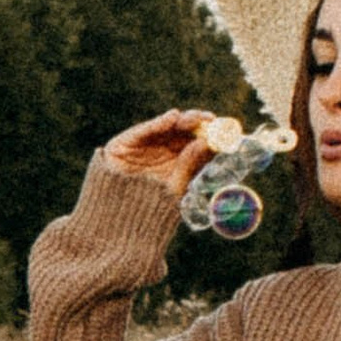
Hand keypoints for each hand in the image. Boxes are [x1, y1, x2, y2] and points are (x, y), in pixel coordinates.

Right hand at [102, 111, 219, 201]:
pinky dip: (158, 124)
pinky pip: (144, 131)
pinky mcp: (125, 144)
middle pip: (182, 132)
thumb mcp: (175, 187)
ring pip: (166, 128)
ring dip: (183, 121)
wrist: (117, 222)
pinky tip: (172, 118)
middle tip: (210, 120)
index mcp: (176, 162)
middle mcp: (161, 151)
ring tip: (196, 119)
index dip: (209, 134)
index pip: (195, 143)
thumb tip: (206, 143)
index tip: (223, 129)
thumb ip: (189, 165)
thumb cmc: (150, 210)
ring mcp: (144, 146)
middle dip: (197, 124)